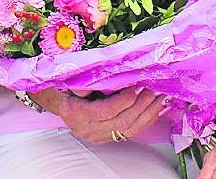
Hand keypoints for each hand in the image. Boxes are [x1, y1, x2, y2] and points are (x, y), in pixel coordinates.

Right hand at [34, 87, 165, 144]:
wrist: (55, 101)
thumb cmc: (62, 87)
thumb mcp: (67, 80)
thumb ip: (82, 81)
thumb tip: (101, 78)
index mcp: (76, 114)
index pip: (106, 111)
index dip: (123, 99)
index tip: (136, 86)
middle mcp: (87, 129)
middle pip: (121, 122)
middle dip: (141, 105)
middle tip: (154, 89)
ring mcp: (98, 135)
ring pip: (128, 130)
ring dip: (147, 113)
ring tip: (160, 98)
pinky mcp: (106, 137)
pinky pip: (130, 132)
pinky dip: (145, 120)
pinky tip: (156, 110)